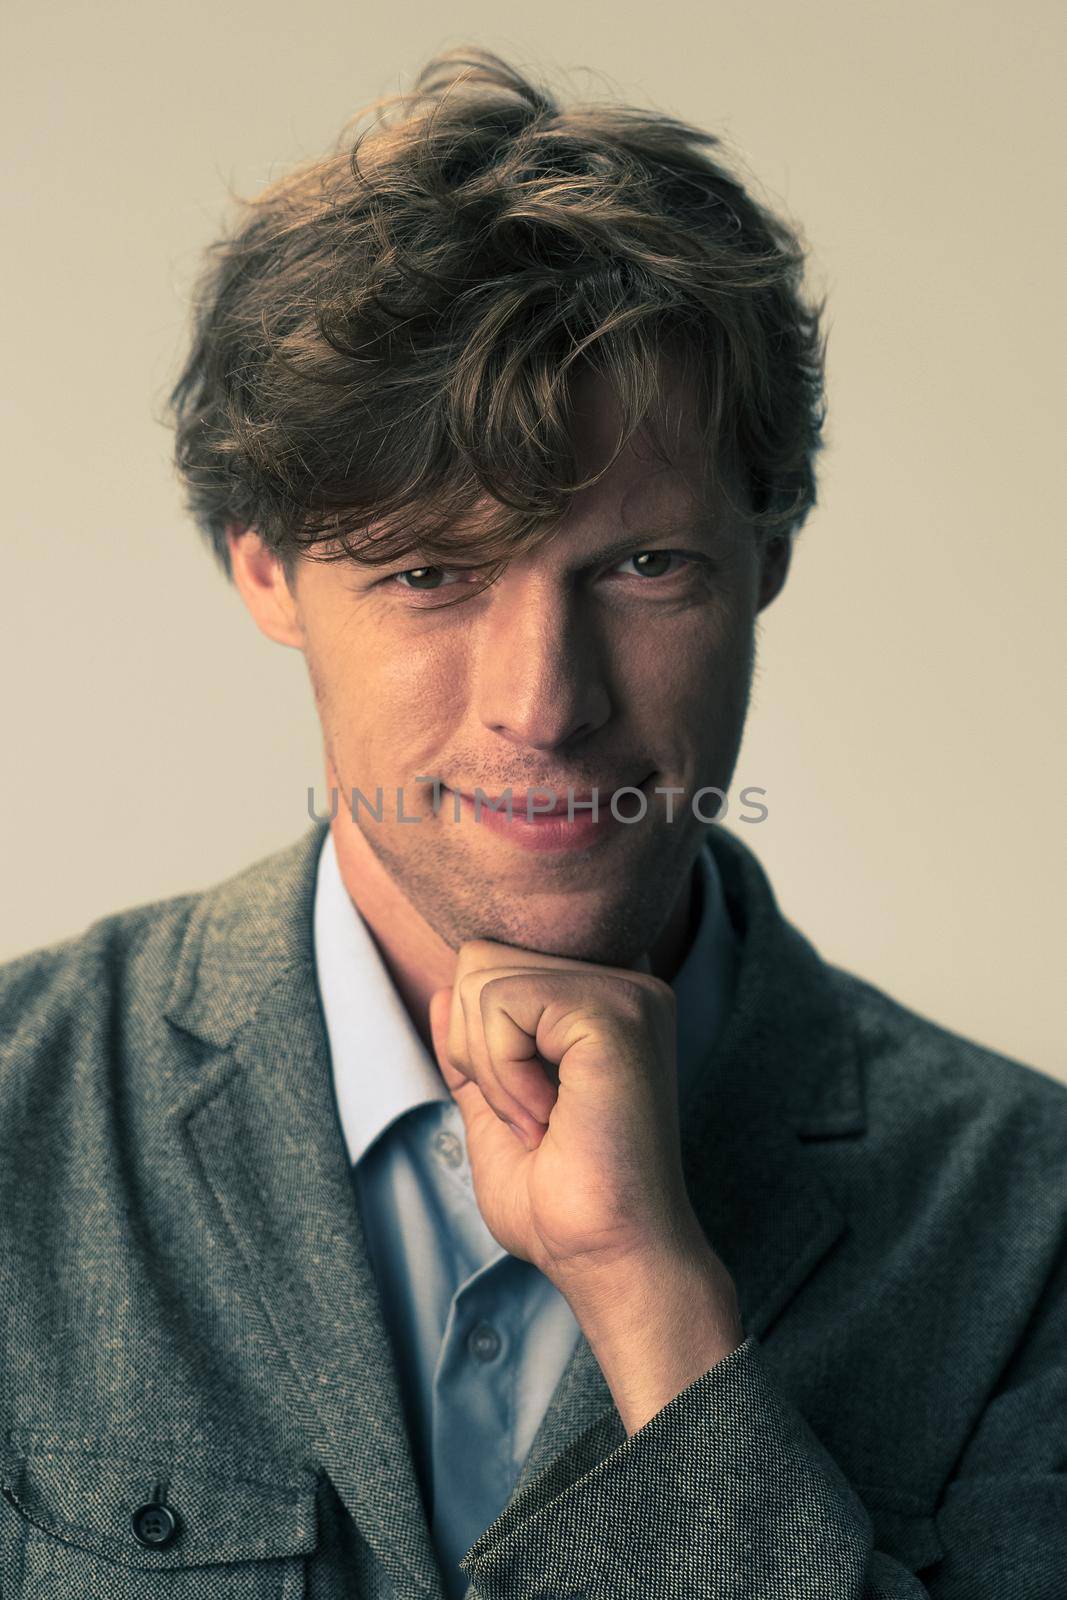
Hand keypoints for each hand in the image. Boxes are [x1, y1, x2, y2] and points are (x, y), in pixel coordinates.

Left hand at [427, 939, 707, 1291]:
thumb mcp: (496, 1112)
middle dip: (477, 1050)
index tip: (534, 1110)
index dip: (480, 1041)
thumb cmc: (562, 1203)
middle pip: (480, 958)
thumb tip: (444, 990)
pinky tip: (550, 1116)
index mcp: (604, 1001)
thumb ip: (475, 1049)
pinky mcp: (614, 1011)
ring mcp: (626, 991)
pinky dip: (504, 1073)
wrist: (607, 1256)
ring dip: (491, 1069)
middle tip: (535, 1117)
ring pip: (483, 977)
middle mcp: (625, 982)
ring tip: (545, 1120)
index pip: (492, 961)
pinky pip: (502, 1003)